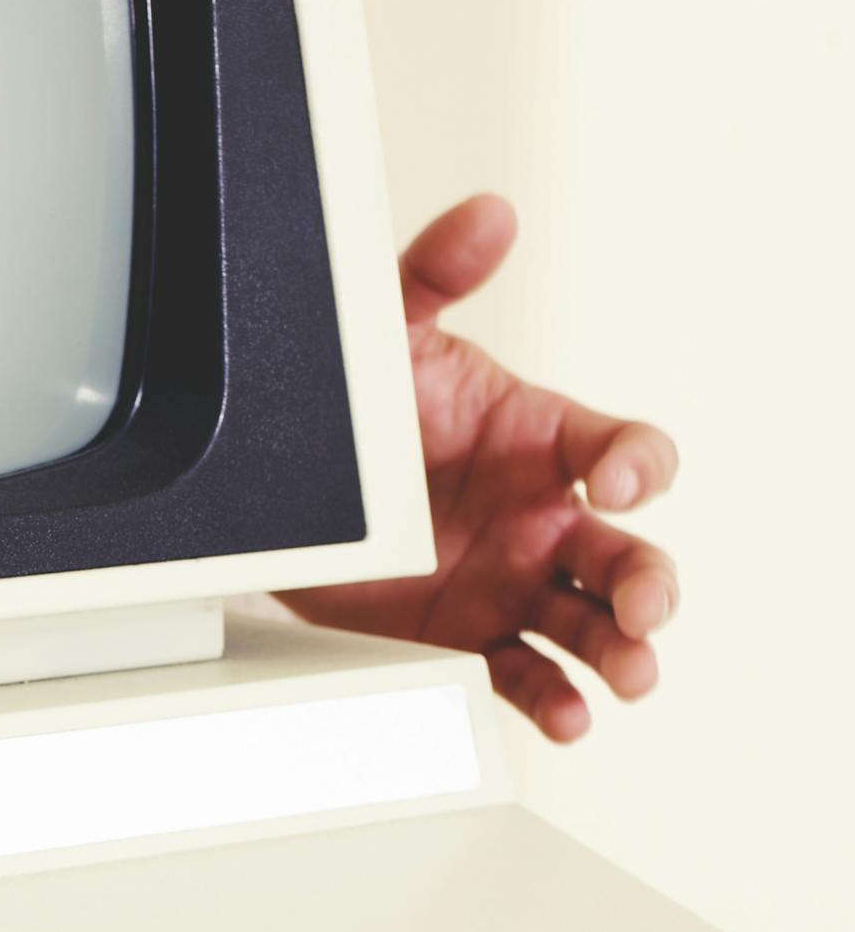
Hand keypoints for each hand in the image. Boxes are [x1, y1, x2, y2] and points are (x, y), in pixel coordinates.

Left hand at [282, 194, 679, 741]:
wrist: (283, 486)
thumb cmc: (363, 406)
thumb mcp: (388, 336)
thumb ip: (435, 273)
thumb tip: (488, 214)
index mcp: (543, 442)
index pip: (623, 451)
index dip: (636, 467)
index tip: (615, 484)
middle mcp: (544, 515)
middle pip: (625, 551)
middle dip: (648, 583)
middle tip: (644, 609)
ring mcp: (513, 578)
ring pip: (592, 620)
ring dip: (622, 649)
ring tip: (630, 674)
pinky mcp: (471, 631)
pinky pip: (524, 671)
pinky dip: (551, 699)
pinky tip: (566, 717)